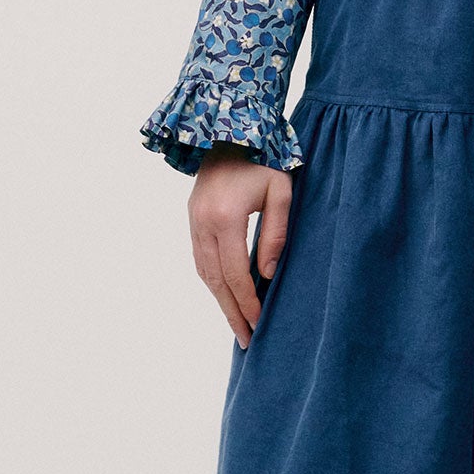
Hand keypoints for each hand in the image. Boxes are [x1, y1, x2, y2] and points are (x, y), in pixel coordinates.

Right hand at [189, 145, 293, 347]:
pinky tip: (225, 297)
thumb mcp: (281, 193)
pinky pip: (200, 260)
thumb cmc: (263, 161)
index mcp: (226, 217)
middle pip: (216, 281)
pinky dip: (212, 283)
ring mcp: (193, 222)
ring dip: (220, 302)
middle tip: (246, 340)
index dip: (247, 302)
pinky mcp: (192, 220)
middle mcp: (203, 224)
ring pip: (204, 274)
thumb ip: (276, 234)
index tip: (259, 323)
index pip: (236, 273)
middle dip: (232, 313)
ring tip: (237, 325)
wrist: (228, 132)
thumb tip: (267, 275)